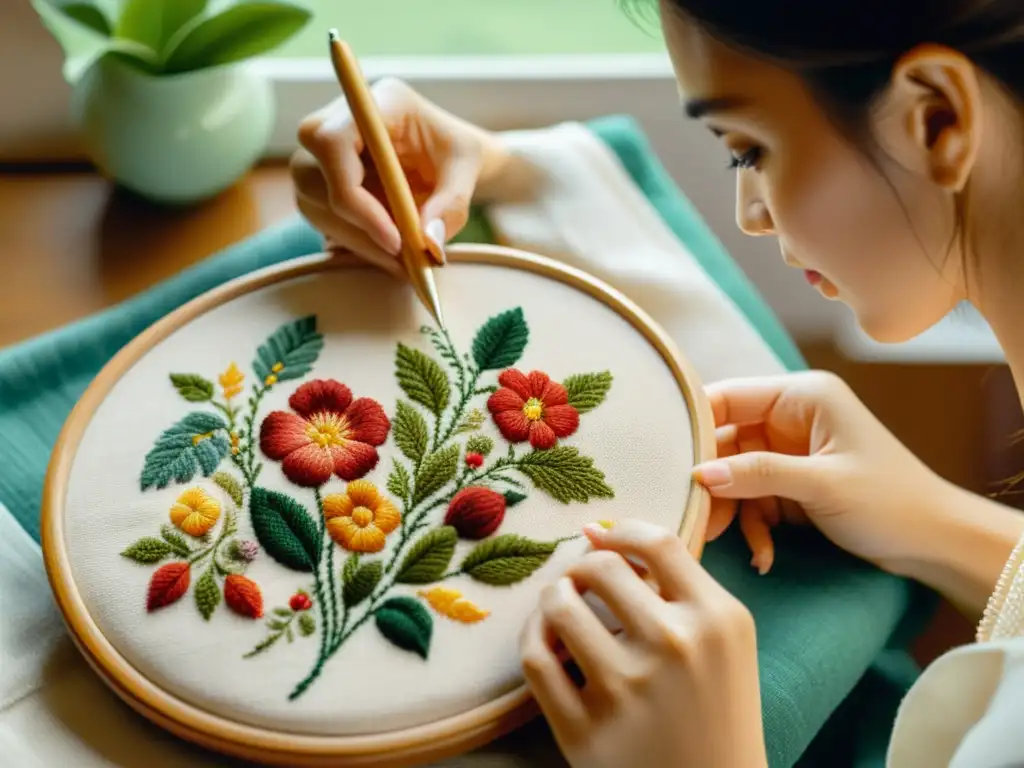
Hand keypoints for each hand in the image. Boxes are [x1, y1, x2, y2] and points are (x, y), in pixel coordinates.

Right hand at [289, 77, 505, 274]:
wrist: (446, 158)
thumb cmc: (456, 153)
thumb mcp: (468, 169)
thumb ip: (452, 203)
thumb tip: (429, 243)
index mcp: (375, 102)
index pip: (332, 142)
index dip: (352, 196)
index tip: (394, 239)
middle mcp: (336, 120)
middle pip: (309, 175)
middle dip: (355, 226)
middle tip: (401, 259)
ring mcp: (320, 151)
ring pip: (311, 201)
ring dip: (354, 240)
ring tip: (401, 262)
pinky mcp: (318, 180)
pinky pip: (320, 216)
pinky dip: (353, 242)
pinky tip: (388, 254)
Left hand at [519, 520, 766, 767]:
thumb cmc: (715, 713)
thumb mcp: (723, 642)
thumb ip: (676, 585)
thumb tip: (595, 531)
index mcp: (718, 619)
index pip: (658, 541)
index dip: (620, 531)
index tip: (604, 539)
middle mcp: (675, 647)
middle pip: (602, 567)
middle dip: (582, 567)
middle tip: (581, 582)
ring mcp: (627, 690)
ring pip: (560, 606)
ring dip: (553, 597)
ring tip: (562, 606)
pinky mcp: (585, 731)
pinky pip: (536, 658)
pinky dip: (532, 637)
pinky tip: (545, 639)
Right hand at [694, 370, 944, 574]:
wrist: (935, 544)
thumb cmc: (890, 502)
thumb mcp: (821, 485)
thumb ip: (757, 474)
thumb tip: (699, 475)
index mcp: (801, 397)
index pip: (727, 398)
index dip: (694, 424)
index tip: (663, 457)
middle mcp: (790, 418)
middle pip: (725, 441)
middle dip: (710, 481)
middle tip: (691, 515)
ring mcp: (789, 452)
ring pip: (733, 475)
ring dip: (729, 511)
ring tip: (717, 541)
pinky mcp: (791, 484)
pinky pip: (753, 499)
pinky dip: (753, 526)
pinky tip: (763, 555)